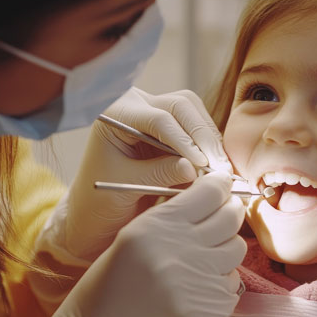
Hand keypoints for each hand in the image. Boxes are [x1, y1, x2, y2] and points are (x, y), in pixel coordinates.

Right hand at [31, 172, 246, 316]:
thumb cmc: (110, 289)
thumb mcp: (133, 239)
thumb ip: (172, 217)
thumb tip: (211, 195)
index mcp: (155, 227)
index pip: (210, 192)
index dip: (220, 185)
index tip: (223, 186)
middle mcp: (179, 250)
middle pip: (231, 217)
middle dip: (231, 212)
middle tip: (224, 214)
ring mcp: (199, 282)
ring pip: (236, 249)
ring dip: (225, 250)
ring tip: (203, 259)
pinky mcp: (211, 310)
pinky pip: (232, 283)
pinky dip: (221, 283)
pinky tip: (197, 289)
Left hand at [40, 87, 231, 262]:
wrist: (94, 211)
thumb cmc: (99, 199)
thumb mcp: (125, 187)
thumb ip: (159, 173)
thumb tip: (194, 168)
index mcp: (116, 114)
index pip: (158, 118)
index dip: (183, 140)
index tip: (201, 164)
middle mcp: (137, 105)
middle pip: (181, 105)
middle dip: (203, 135)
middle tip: (219, 166)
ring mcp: (156, 113)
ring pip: (194, 113)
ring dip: (210, 140)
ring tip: (222, 170)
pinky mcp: (171, 128)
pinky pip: (198, 129)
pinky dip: (210, 148)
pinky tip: (219, 169)